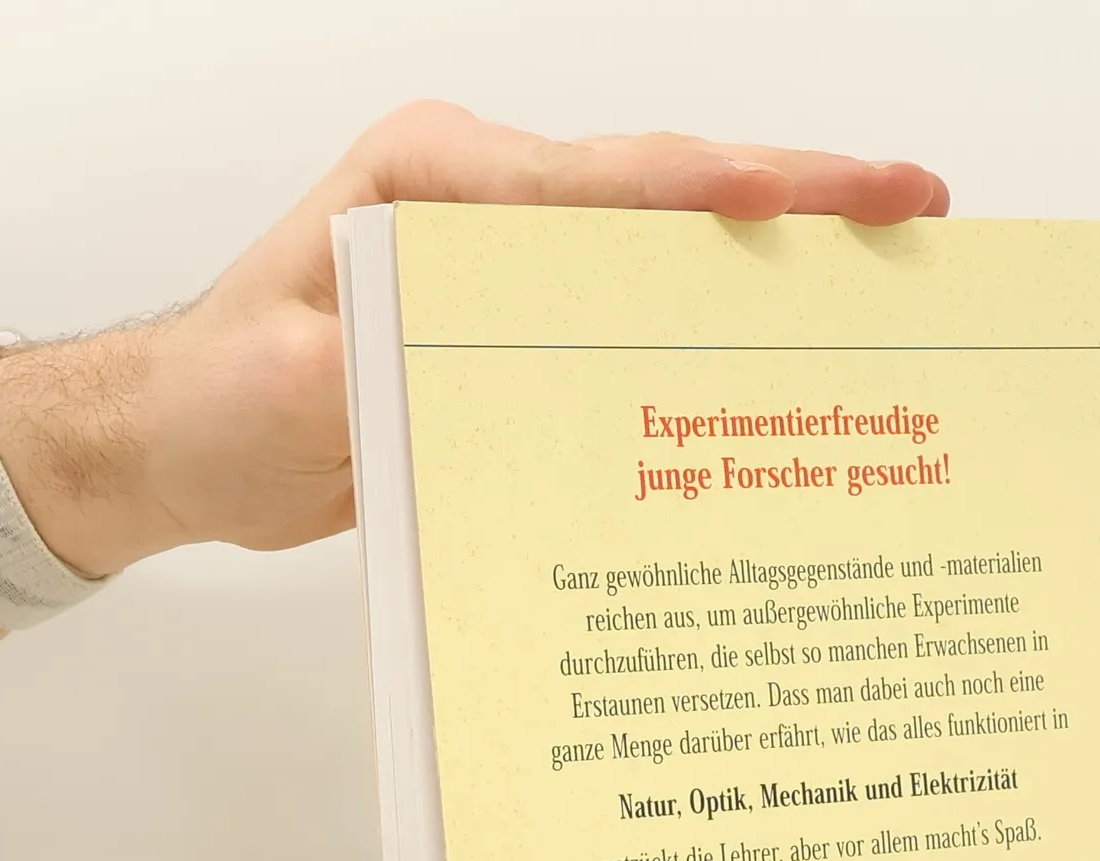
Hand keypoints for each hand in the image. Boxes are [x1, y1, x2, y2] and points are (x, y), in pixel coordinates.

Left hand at [0, 103, 949, 577]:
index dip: (724, 190)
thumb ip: (375, 368)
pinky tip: (783, 366)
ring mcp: (507, 267)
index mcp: (435, 184)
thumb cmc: (217, 396)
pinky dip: (710, 338)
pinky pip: (630, 325)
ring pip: (664, 257)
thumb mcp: (282, 384)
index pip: (604, 177)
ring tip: (890, 282)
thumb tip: (469, 369)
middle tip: (915, 210)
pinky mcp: (516, 334)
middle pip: (664, 197)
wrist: (184, 445)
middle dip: (796, 203)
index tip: (826, 199)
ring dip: (774, 270)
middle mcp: (485, 209)